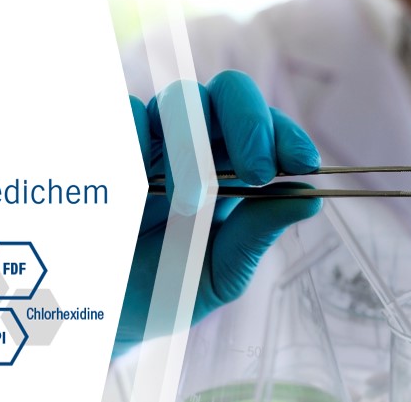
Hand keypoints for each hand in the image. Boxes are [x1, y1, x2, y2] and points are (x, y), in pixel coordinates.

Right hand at [113, 70, 320, 356]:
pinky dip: (136, 141)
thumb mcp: (220, 272)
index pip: (266, 127)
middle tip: (257, 173)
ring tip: (191, 202)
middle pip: (230, 92)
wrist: (100, 318)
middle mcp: (194, 144)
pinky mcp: (105, 148)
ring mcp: (147, 141)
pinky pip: (122, 117)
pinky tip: (140, 184)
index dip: (286, 135)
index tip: (303, 163)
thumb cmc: (167, 290)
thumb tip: (311, 200)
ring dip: (195, 146)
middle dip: (250, 124)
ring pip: (179, 101)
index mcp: (232, 168)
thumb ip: (256, 235)